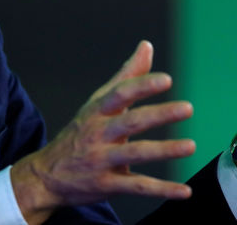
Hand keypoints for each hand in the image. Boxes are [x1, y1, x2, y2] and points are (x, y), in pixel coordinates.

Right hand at [11, 41, 194, 224]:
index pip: (120, 93)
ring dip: (164, 150)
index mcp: (98, 110)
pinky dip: (161, 189)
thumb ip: (126, 76)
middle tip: (187, 108)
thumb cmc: (81, 132)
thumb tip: (146, 46)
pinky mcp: (106, 185)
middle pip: (130, 121)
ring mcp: (101, 160)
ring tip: (190, 146)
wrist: (46, 175)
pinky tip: (183, 190)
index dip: (143, 86)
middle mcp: (98, 133)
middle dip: (159, 114)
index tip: (166, 80)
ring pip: (135, 154)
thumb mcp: (98, 102)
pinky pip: (136, 187)